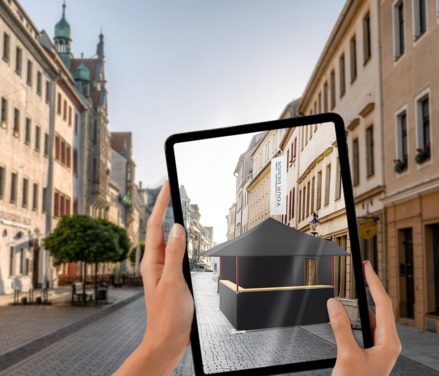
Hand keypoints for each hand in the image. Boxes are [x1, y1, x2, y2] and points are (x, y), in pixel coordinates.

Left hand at [114, 181, 193, 375]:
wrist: (168, 340)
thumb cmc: (168, 316)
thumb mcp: (173, 281)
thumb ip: (174, 253)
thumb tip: (176, 228)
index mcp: (152, 262)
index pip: (155, 226)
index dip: (161, 204)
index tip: (167, 187)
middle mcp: (155, 263)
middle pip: (159, 229)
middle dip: (164, 208)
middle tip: (171, 190)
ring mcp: (163, 269)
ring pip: (168, 240)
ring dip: (172, 222)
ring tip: (176, 207)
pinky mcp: (172, 277)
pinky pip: (175, 253)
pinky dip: (181, 240)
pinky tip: (184, 239)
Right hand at [327, 261, 400, 375]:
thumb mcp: (347, 355)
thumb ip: (340, 327)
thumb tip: (334, 303)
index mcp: (388, 342)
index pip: (383, 303)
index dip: (374, 283)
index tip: (367, 267)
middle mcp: (386, 343)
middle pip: (378, 308)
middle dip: (367, 290)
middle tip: (359, 274)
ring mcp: (378, 347)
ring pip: (369, 318)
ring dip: (358, 306)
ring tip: (348, 295)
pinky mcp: (368, 351)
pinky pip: (362, 328)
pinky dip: (353, 319)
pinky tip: (343, 318)